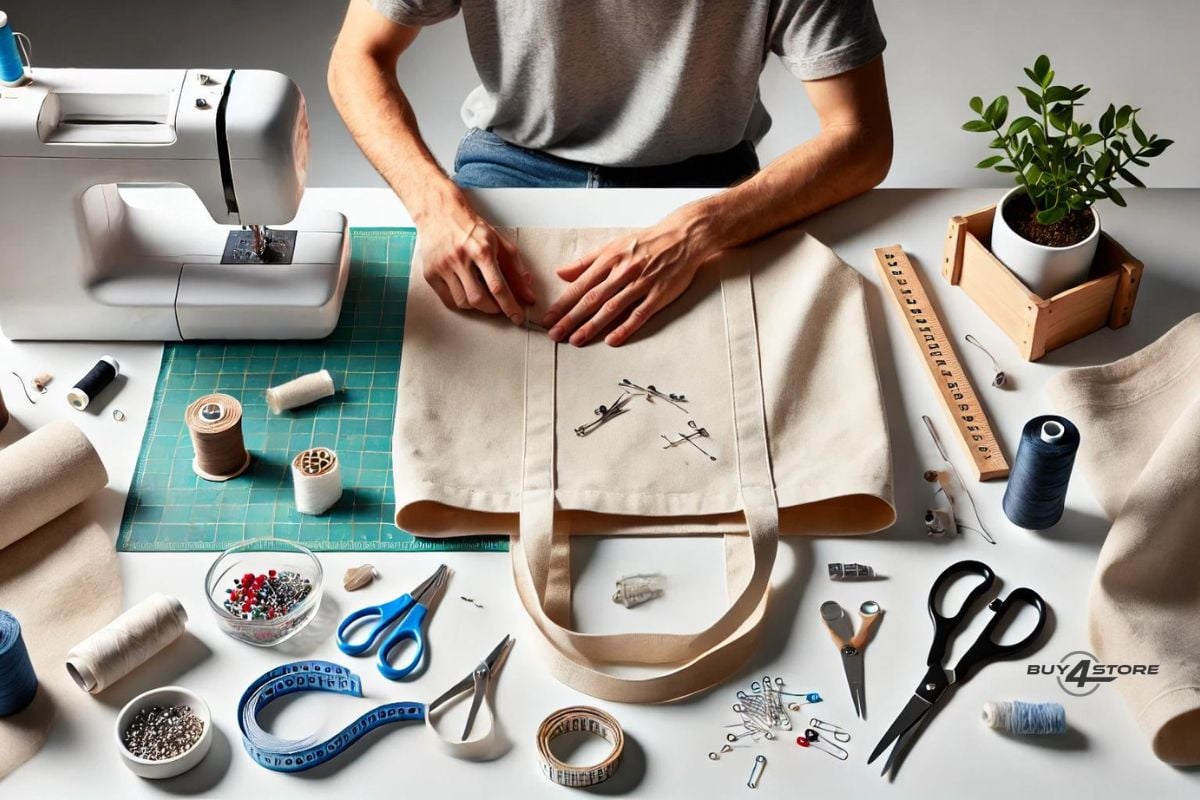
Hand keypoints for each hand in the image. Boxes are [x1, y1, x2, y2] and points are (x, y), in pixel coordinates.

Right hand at [414, 187, 534, 322]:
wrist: (441, 213)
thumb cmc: (472, 228)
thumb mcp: (499, 243)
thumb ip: (516, 270)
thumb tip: (528, 295)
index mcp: (482, 250)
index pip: (498, 287)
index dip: (510, 306)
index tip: (517, 318)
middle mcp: (460, 258)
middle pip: (479, 299)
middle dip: (494, 309)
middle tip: (500, 308)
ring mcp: (443, 267)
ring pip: (463, 302)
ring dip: (478, 307)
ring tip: (484, 296)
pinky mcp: (430, 273)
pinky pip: (448, 300)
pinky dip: (462, 303)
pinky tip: (468, 294)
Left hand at [541, 210, 716, 345]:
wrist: (683, 236)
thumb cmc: (647, 241)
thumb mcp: (613, 245)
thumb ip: (586, 262)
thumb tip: (561, 273)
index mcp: (609, 259)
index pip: (580, 286)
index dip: (563, 304)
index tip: (548, 318)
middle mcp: (623, 272)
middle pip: (592, 299)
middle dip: (571, 318)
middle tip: (555, 335)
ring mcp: (641, 284)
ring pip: (612, 308)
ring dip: (592, 326)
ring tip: (575, 340)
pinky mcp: (659, 294)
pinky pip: (639, 314)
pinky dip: (625, 328)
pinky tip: (611, 340)